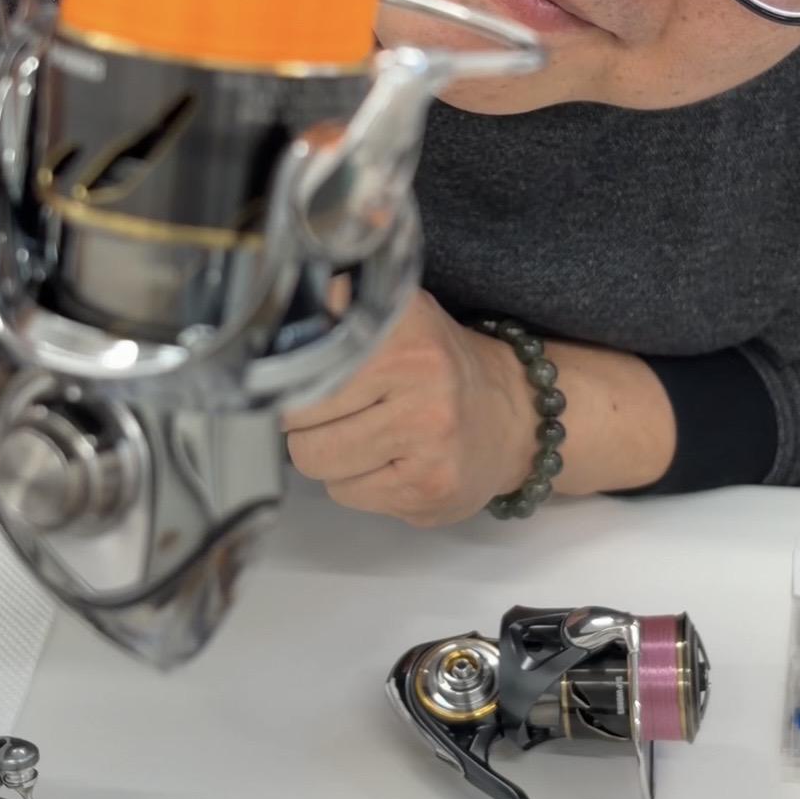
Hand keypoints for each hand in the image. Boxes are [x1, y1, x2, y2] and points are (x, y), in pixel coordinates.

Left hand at [283, 289, 536, 525]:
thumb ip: (342, 306)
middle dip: (304, 421)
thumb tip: (285, 303)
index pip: (306, 362)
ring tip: (364, 437)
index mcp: (407, 328)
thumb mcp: (398, 316)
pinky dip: (355, 483)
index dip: (291, 375)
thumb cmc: (439, 367)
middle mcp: (423, 378)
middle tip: (335, 412)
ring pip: (318, 462)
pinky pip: (346, 494)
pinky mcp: (429, 490)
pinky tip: (388, 463)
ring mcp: (429, 439)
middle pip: (300, 420)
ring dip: (328, 456)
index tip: (298, 378)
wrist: (514, 417)